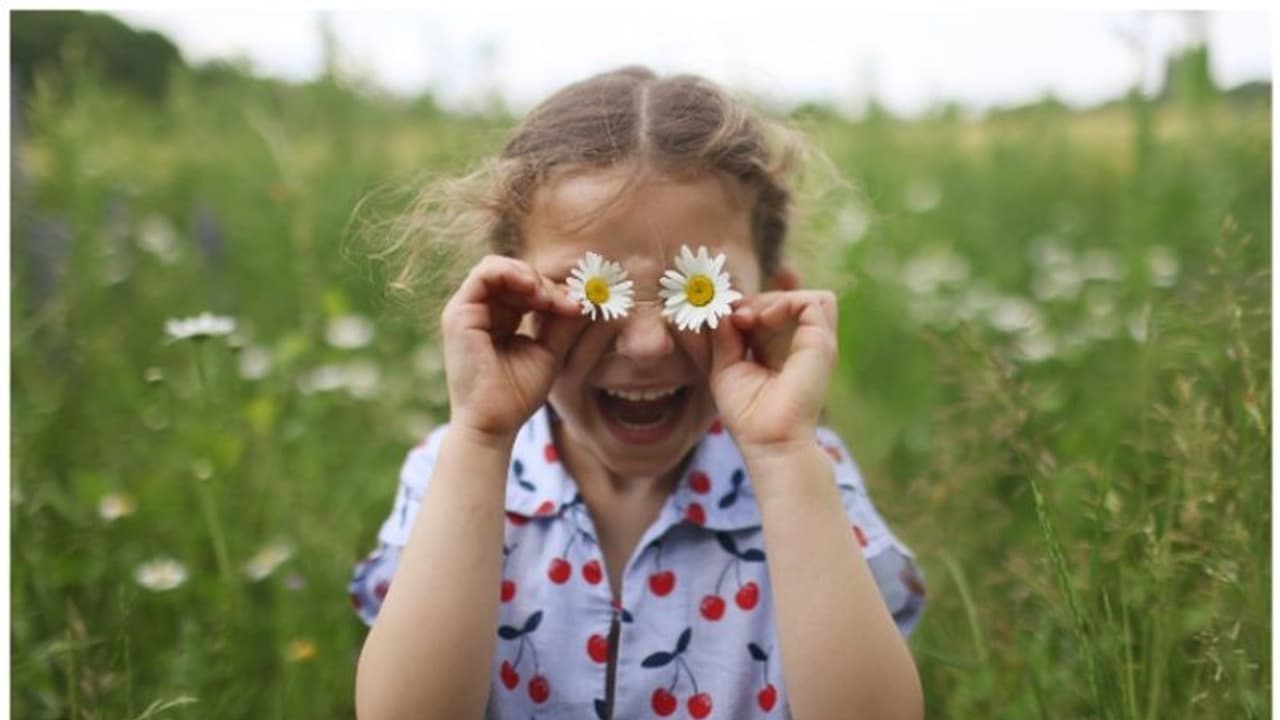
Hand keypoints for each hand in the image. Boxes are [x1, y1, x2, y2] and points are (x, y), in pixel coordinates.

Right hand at [440, 255, 586, 440]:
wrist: (494, 423)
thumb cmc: (518, 394)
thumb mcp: (549, 350)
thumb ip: (562, 321)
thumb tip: (585, 294)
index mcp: (498, 319)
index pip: (525, 287)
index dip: (554, 290)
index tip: (579, 306)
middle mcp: (479, 311)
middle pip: (514, 274)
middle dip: (546, 284)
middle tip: (569, 303)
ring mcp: (466, 310)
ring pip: (499, 268)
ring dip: (530, 277)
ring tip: (549, 300)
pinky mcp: (459, 313)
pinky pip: (485, 273)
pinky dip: (512, 274)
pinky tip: (534, 291)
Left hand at [708, 290, 837, 453]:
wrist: (767, 439)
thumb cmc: (747, 413)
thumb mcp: (726, 366)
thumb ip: (725, 336)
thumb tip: (722, 309)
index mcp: (783, 350)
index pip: (775, 311)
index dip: (750, 307)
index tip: (727, 319)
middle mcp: (804, 345)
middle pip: (789, 301)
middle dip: (758, 301)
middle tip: (736, 318)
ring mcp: (816, 343)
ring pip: (806, 297)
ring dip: (775, 299)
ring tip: (751, 319)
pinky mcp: (822, 343)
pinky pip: (813, 302)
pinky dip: (785, 303)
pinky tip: (762, 319)